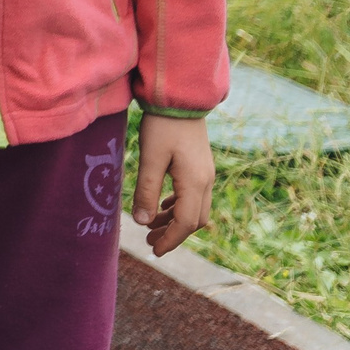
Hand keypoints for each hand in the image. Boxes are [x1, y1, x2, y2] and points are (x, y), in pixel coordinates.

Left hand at [134, 114, 213, 255]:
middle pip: (194, 220)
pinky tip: (163, 206)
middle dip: (173, 234)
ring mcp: (206, 173)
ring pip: (195, 209)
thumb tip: (142, 222)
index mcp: (195, 182)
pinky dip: (179, 206)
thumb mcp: (150, 158)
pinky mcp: (200, 166)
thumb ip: (147, 191)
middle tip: (149, 240)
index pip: (185, 223)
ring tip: (151, 225)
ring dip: (175, 220)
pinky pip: (194, 196)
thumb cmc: (162, 126)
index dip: (170, 240)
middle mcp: (206, 181)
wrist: (180, 98)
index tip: (153, 250)